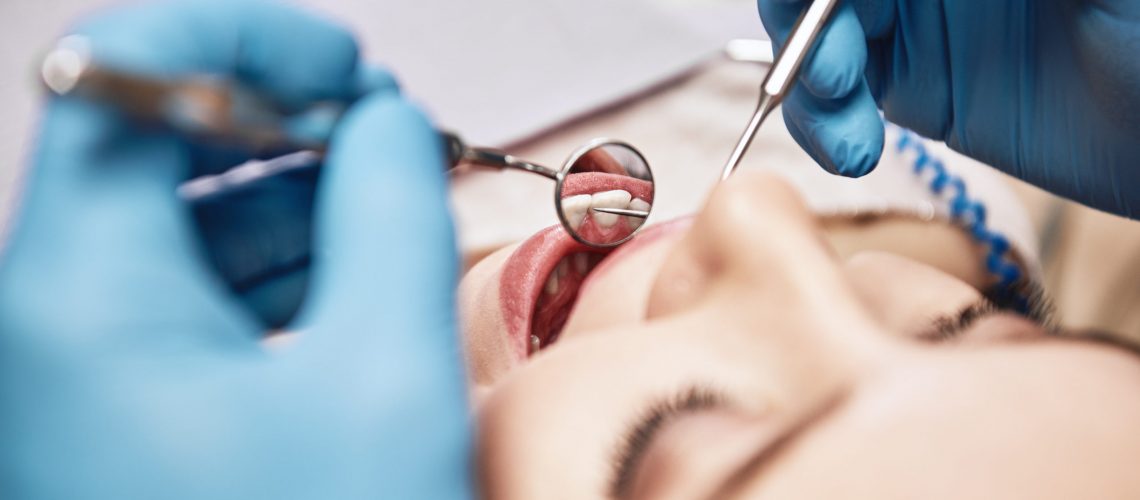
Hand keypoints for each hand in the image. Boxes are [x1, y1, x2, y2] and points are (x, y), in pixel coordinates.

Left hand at [0, 2, 470, 497]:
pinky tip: (356, 266)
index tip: (343, 63)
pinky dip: (279, 265)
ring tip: (390, 192)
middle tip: (384, 125)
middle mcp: (53, 328)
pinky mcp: (126, 417)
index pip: (117, 79)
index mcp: (81, 297)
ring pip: (179, 226)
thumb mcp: (388, 378)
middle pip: (150, 148)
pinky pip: (192, 299)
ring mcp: (84, 378)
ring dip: (292, 191)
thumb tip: (387, 126)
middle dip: (281, 117)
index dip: (243, 38)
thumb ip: (391, 216)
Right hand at [758, 0, 1139, 217]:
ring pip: (817, 35)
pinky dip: (823, 123)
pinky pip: (836, 99)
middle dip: (807, 18)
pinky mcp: (915, 87)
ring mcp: (919, 22)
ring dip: (807, 81)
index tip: (823, 9)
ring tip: (844, 126)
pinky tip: (850, 148)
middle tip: (830, 68)